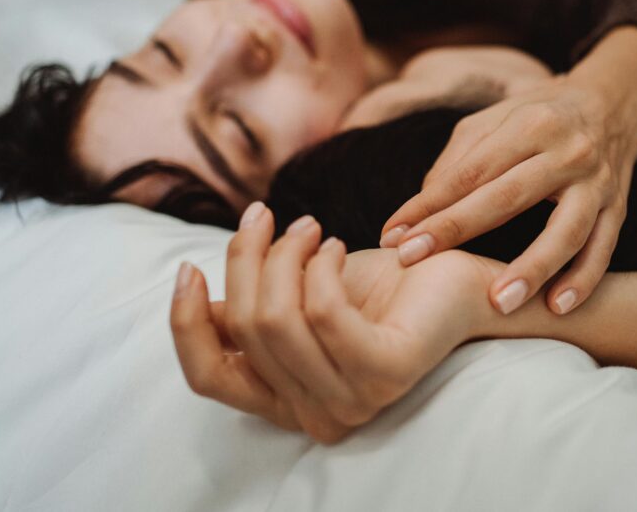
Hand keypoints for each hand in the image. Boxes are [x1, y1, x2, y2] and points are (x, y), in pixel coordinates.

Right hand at [170, 203, 487, 443]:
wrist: (450, 278)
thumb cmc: (370, 287)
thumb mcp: (292, 296)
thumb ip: (245, 309)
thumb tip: (192, 296)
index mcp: (285, 404)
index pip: (208, 377)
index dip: (185, 323)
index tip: (188, 266)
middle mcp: (316, 418)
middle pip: (244, 331)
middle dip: (247, 260)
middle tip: (267, 218)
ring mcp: (353, 401)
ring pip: (277, 319)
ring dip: (285, 255)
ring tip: (311, 228)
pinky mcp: (385, 373)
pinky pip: (323, 310)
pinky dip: (323, 265)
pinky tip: (340, 248)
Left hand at [381, 27, 636, 317]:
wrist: (611, 104)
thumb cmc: (537, 116)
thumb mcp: (494, 120)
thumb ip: (457, 162)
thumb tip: (421, 210)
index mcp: (529, 124)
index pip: (469, 171)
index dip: (428, 205)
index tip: (393, 235)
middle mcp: (566, 151)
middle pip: (506, 196)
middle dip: (456, 230)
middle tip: (413, 261)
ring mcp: (596, 182)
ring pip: (565, 230)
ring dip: (532, 268)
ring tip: (498, 303)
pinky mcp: (617, 208)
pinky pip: (602, 248)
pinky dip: (584, 279)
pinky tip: (558, 306)